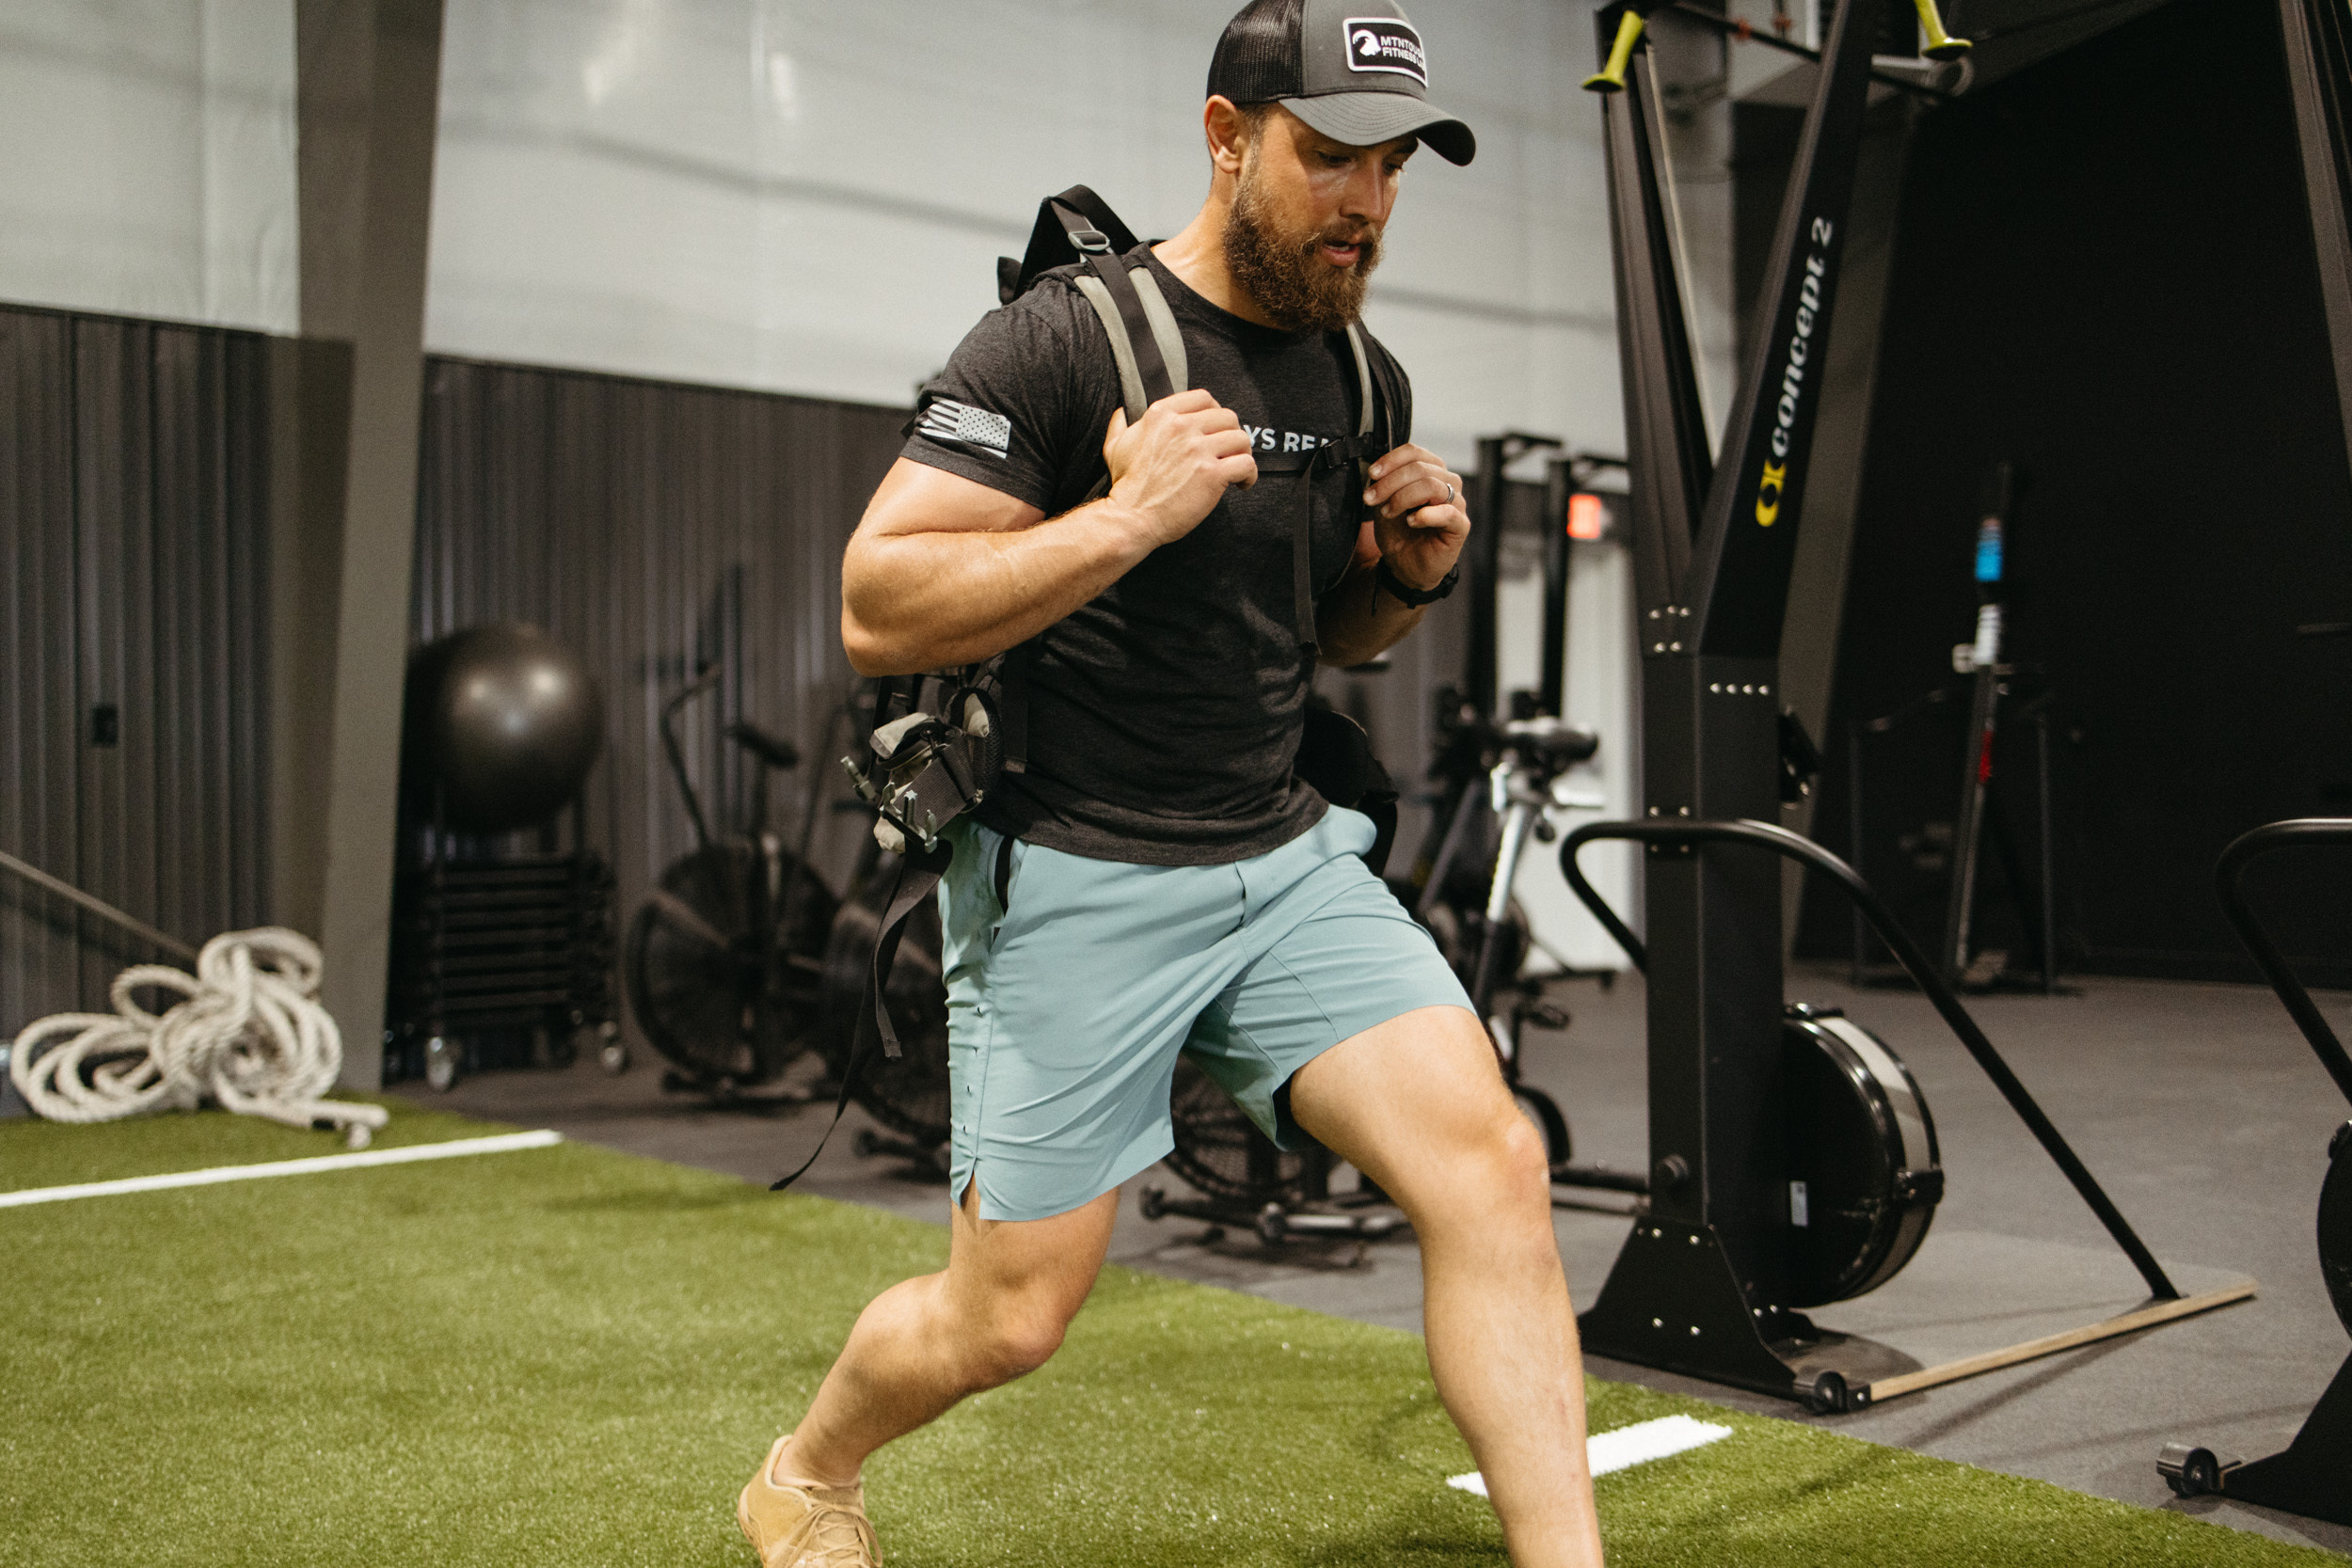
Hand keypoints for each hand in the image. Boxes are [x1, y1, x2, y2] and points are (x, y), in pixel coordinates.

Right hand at [1103, 389, 1258, 546]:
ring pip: (1240, 438)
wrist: (1131, 518)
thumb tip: (1120, 412)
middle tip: (1228, 452)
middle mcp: (1181, 427)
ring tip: (1236, 468)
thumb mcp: (1114, 447)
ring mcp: (1198, 450)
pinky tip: (1241, 484)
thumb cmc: (1125, 486)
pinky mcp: (1212, 474)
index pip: (1203, 398)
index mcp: (1161, 415)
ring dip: (1242, 453)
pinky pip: (1246, 463)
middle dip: (1231, 434)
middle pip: (1227, 417)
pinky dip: (1249, 475)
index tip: (1216, 429)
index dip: (1215, 412)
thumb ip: (1119, 425)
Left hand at [1364, 443, 1467, 592]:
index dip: (1391, 460)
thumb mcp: (1385, 503)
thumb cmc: (1399, 532)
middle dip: (1390, 482)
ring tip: (1388, 512)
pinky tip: (1411, 521)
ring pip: (1432, 486)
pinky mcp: (1460, 526)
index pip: (1415, 453)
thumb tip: (1376, 470)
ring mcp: (1457, 504)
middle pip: (1420, 468)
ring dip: (1403, 497)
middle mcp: (1448, 483)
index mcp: (1431, 471)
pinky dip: (1426, 515)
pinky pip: (1448, 513)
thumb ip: (1385, 484)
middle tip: (1370, 498)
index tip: (1372, 474)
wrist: (1404, 565)